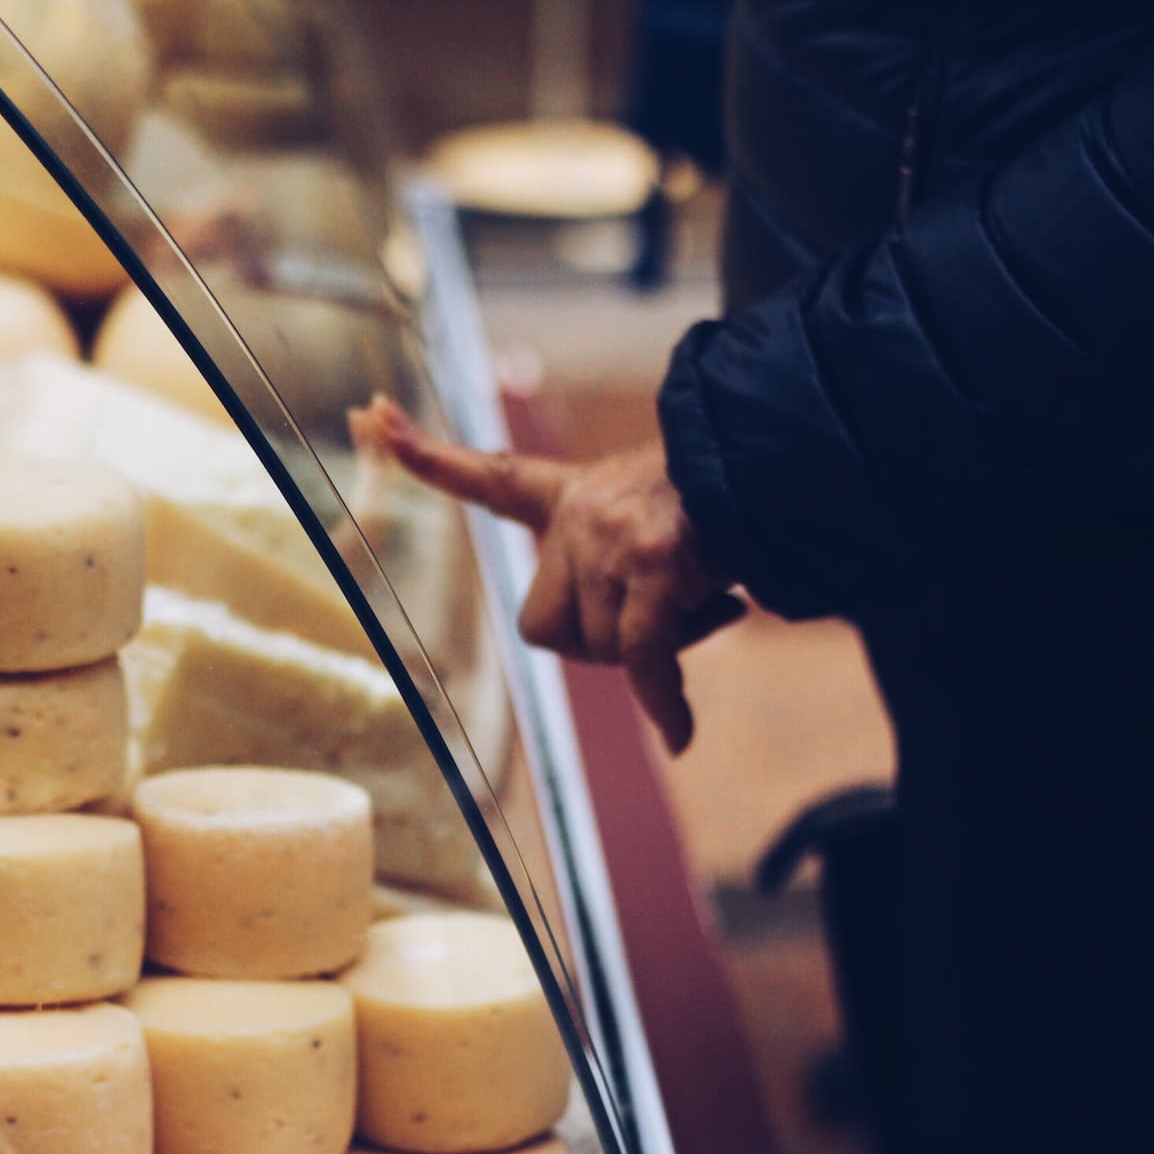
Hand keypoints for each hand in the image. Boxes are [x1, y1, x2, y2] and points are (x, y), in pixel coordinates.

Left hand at [349, 395, 743, 754]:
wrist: (779, 462)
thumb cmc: (722, 501)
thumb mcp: (650, 519)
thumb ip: (615, 569)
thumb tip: (641, 661)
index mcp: (571, 494)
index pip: (490, 475)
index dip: (429, 455)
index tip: (374, 418)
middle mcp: (579, 513)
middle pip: (545, 630)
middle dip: (597, 645)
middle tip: (661, 619)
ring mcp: (613, 539)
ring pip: (600, 648)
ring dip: (658, 647)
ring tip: (709, 597)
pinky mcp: (657, 565)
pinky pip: (642, 659)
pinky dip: (663, 701)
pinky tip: (679, 735)